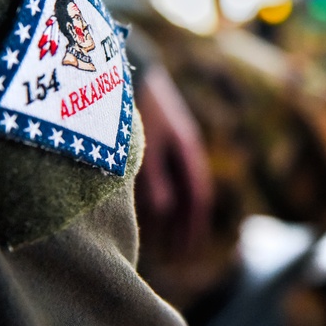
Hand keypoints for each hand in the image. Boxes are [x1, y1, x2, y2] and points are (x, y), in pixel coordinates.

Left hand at [134, 65, 213, 255]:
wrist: (127, 68)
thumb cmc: (136, 106)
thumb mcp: (146, 145)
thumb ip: (154, 180)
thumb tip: (163, 214)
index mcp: (188, 151)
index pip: (198, 197)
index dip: (193, 227)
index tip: (186, 253)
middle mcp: (183, 149)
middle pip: (189, 196)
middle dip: (184, 227)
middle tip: (177, 256)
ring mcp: (170, 144)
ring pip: (175, 187)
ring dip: (170, 215)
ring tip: (161, 242)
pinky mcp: (153, 140)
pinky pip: (161, 177)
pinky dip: (157, 198)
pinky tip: (144, 212)